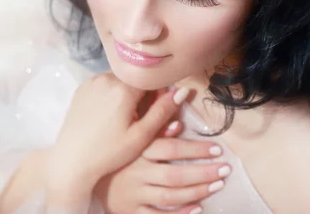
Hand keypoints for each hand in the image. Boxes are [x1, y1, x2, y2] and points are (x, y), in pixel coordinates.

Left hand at [46, 71, 189, 197]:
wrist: (71, 161)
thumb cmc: (109, 153)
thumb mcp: (141, 136)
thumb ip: (163, 111)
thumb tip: (182, 90)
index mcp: (122, 88)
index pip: (151, 79)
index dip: (158, 94)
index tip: (156, 111)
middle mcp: (105, 78)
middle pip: (135, 78)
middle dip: (142, 94)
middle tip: (141, 118)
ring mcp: (91, 82)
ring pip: (120, 80)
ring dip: (127, 93)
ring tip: (125, 118)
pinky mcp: (81, 88)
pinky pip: (104, 84)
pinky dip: (112, 94)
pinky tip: (110, 115)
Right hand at [94, 122, 231, 213]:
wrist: (85, 178)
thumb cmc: (115, 153)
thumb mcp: (132, 135)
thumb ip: (155, 122)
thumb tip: (178, 107)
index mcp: (136, 151)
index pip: (170, 149)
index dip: (195, 148)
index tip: (217, 148)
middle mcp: (135, 173)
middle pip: (174, 175)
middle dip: (203, 172)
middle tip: (225, 168)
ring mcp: (134, 195)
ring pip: (170, 196)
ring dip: (197, 191)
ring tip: (217, 184)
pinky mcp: (131, 211)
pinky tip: (198, 208)